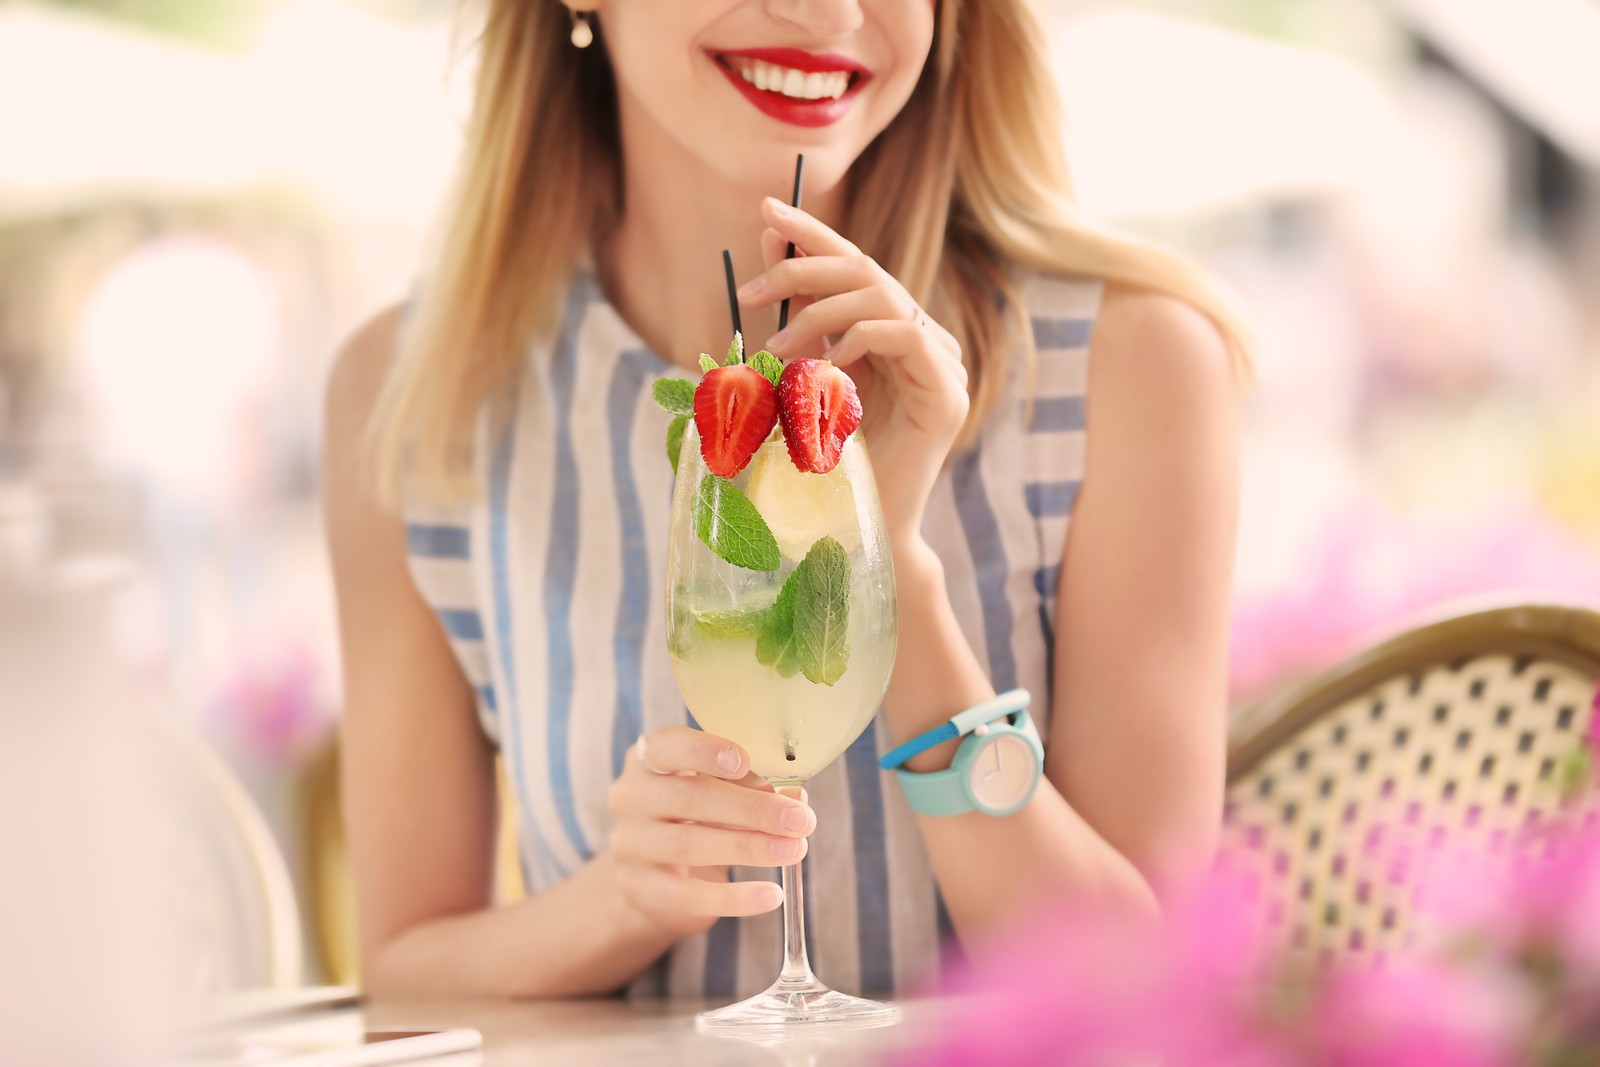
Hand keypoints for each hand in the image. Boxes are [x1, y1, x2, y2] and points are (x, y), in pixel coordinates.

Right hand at [607, 725, 814, 935]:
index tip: (744, 761)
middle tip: (799, 819)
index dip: (703, 751)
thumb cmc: (694, 816)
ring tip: (793, 850)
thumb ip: (750, 787)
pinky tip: (771, 895)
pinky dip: (734, 898)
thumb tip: (796, 797)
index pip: (667, 746)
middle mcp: (631, 798)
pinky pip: (689, 895)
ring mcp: (630, 845)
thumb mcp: (717, 791)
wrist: (652, 874)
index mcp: (649, 759)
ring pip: (688, 845)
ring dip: (748, 847)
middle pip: (689, 798)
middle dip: (750, 809)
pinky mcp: (640, 889)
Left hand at [738, 197, 969, 548]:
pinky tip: (825, 367)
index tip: (766, 210)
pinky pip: (905, 337)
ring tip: (776, 346)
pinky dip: (857, 340)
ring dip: (819, 312)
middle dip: (804, 266)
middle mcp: (926, 342)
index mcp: (894, 334)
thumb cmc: (823, 463)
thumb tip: (771, 244)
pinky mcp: (948, 396)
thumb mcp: (799, 375)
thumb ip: (796, 315)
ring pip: (883, 299)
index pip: (855, 267)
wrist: (857, 531)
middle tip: (750, 288)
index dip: (813, 234)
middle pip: (869, 271)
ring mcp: (946, 367)